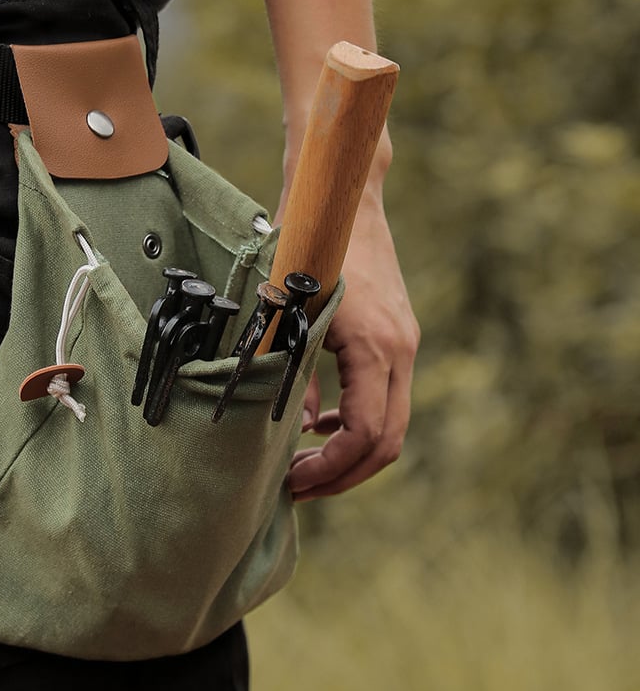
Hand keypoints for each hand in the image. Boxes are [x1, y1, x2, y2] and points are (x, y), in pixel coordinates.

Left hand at [286, 182, 418, 500]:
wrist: (343, 203)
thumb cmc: (307, 250)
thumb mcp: (286, 313)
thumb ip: (288, 372)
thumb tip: (294, 427)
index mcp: (376, 349)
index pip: (365, 436)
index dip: (330, 470)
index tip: (293, 482)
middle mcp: (400, 352)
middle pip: (386, 443)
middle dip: (342, 475)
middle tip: (296, 488)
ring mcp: (404, 346)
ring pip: (390, 425)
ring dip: (349, 454)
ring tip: (303, 464)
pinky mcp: (397, 339)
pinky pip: (386, 400)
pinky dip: (356, 423)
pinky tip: (320, 424)